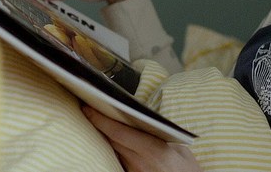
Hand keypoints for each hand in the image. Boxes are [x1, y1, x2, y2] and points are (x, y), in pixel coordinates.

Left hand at [82, 106, 201, 171]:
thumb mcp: (182, 151)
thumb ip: (163, 135)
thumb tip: (148, 121)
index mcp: (152, 150)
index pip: (118, 132)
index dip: (100, 119)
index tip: (87, 108)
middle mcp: (138, 162)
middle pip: (111, 140)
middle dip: (99, 125)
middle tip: (90, 109)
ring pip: (114, 150)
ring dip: (107, 138)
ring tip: (100, 123)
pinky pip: (119, 161)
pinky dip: (116, 151)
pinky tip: (113, 143)